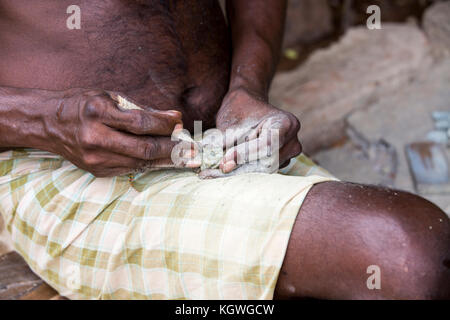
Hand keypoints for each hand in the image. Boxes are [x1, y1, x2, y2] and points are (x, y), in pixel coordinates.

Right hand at [44, 89, 185, 176]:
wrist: (48, 124)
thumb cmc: (82, 105)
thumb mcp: (108, 96)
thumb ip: (141, 109)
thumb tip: (173, 117)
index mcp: (97, 113)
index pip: (141, 123)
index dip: (165, 124)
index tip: (180, 121)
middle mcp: (95, 138)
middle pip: (144, 148)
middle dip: (172, 148)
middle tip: (191, 146)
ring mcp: (95, 158)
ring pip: (141, 162)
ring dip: (166, 158)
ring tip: (185, 154)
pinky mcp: (97, 170)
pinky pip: (131, 168)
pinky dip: (150, 163)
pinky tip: (164, 159)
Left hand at [199, 88, 301, 177]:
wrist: (247, 106)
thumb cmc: (239, 109)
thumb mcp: (230, 123)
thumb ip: (224, 142)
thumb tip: (211, 161)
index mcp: (285, 123)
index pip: (266, 146)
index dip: (244, 156)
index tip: (223, 163)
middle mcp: (292, 141)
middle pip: (266, 163)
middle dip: (238, 169)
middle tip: (210, 174)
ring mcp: (288, 154)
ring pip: (262, 171)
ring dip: (237, 173)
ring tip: (211, 173)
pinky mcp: (280, 163)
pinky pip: (261, 173)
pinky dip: (241, 173)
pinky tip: (222, 172)